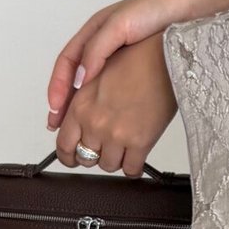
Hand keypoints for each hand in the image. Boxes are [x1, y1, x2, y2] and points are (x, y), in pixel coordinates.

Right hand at [47, 0, 182, 131]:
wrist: (191, 8)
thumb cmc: (155, 10)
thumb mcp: (119, 25)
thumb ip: (97, 50)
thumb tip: (80, 81)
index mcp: (94, 32)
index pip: (67, 62)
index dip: (58, 86)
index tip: (55, 109)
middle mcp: (104, 46)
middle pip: (76, 78)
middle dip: (64, 103)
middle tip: (57, 127)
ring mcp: (121, 58)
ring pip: (94, 87)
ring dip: (82, 109)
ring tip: (77, 130)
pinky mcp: (140, 69)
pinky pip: (115, 91)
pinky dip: (107, 107)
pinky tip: (108, 122)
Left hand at [56, 33, 178, 175]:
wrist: (165, 58)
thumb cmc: (135, 60)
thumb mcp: (97, 77)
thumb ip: (80, 103)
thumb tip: (66, 124)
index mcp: (80, 106)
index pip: (64, 145)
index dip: (68, 156)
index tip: (73, 158)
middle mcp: (95, 123)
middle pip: (85, 159)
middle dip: (93, 156)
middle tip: (104, 151)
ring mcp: (117, 135)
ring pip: (108, 166)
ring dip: (115, 160)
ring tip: (124, 148)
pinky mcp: (140, 142)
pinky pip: (131, 169)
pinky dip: (133, 167)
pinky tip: (137, 157)